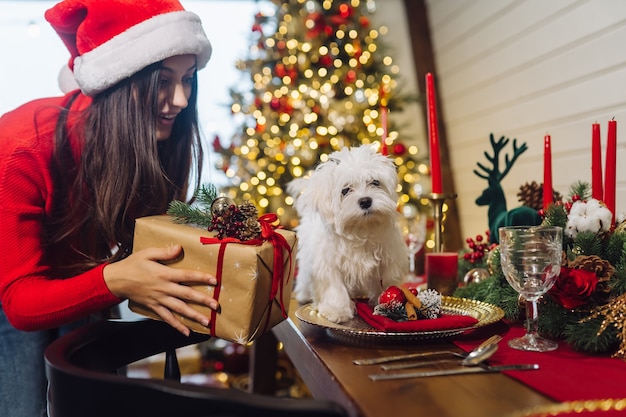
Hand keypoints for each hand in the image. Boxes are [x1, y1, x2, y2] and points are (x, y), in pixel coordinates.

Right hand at [103, 245, 218, 335]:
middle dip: (203, 300)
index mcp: (164, 274)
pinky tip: (187, 332)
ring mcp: (159, 299)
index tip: (215, 281)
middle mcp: (164, 288)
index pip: (187, 276)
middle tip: (216, 305)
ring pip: (179, 309)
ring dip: (194, 316)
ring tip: (207, 322)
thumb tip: (179, 248)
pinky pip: (167, 318)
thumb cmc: (132, 265)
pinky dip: (177, 326)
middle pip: (187, 295)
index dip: (202, 278)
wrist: (115, 280)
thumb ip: (164, 252)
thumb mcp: (147, 253)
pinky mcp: (153, 307)